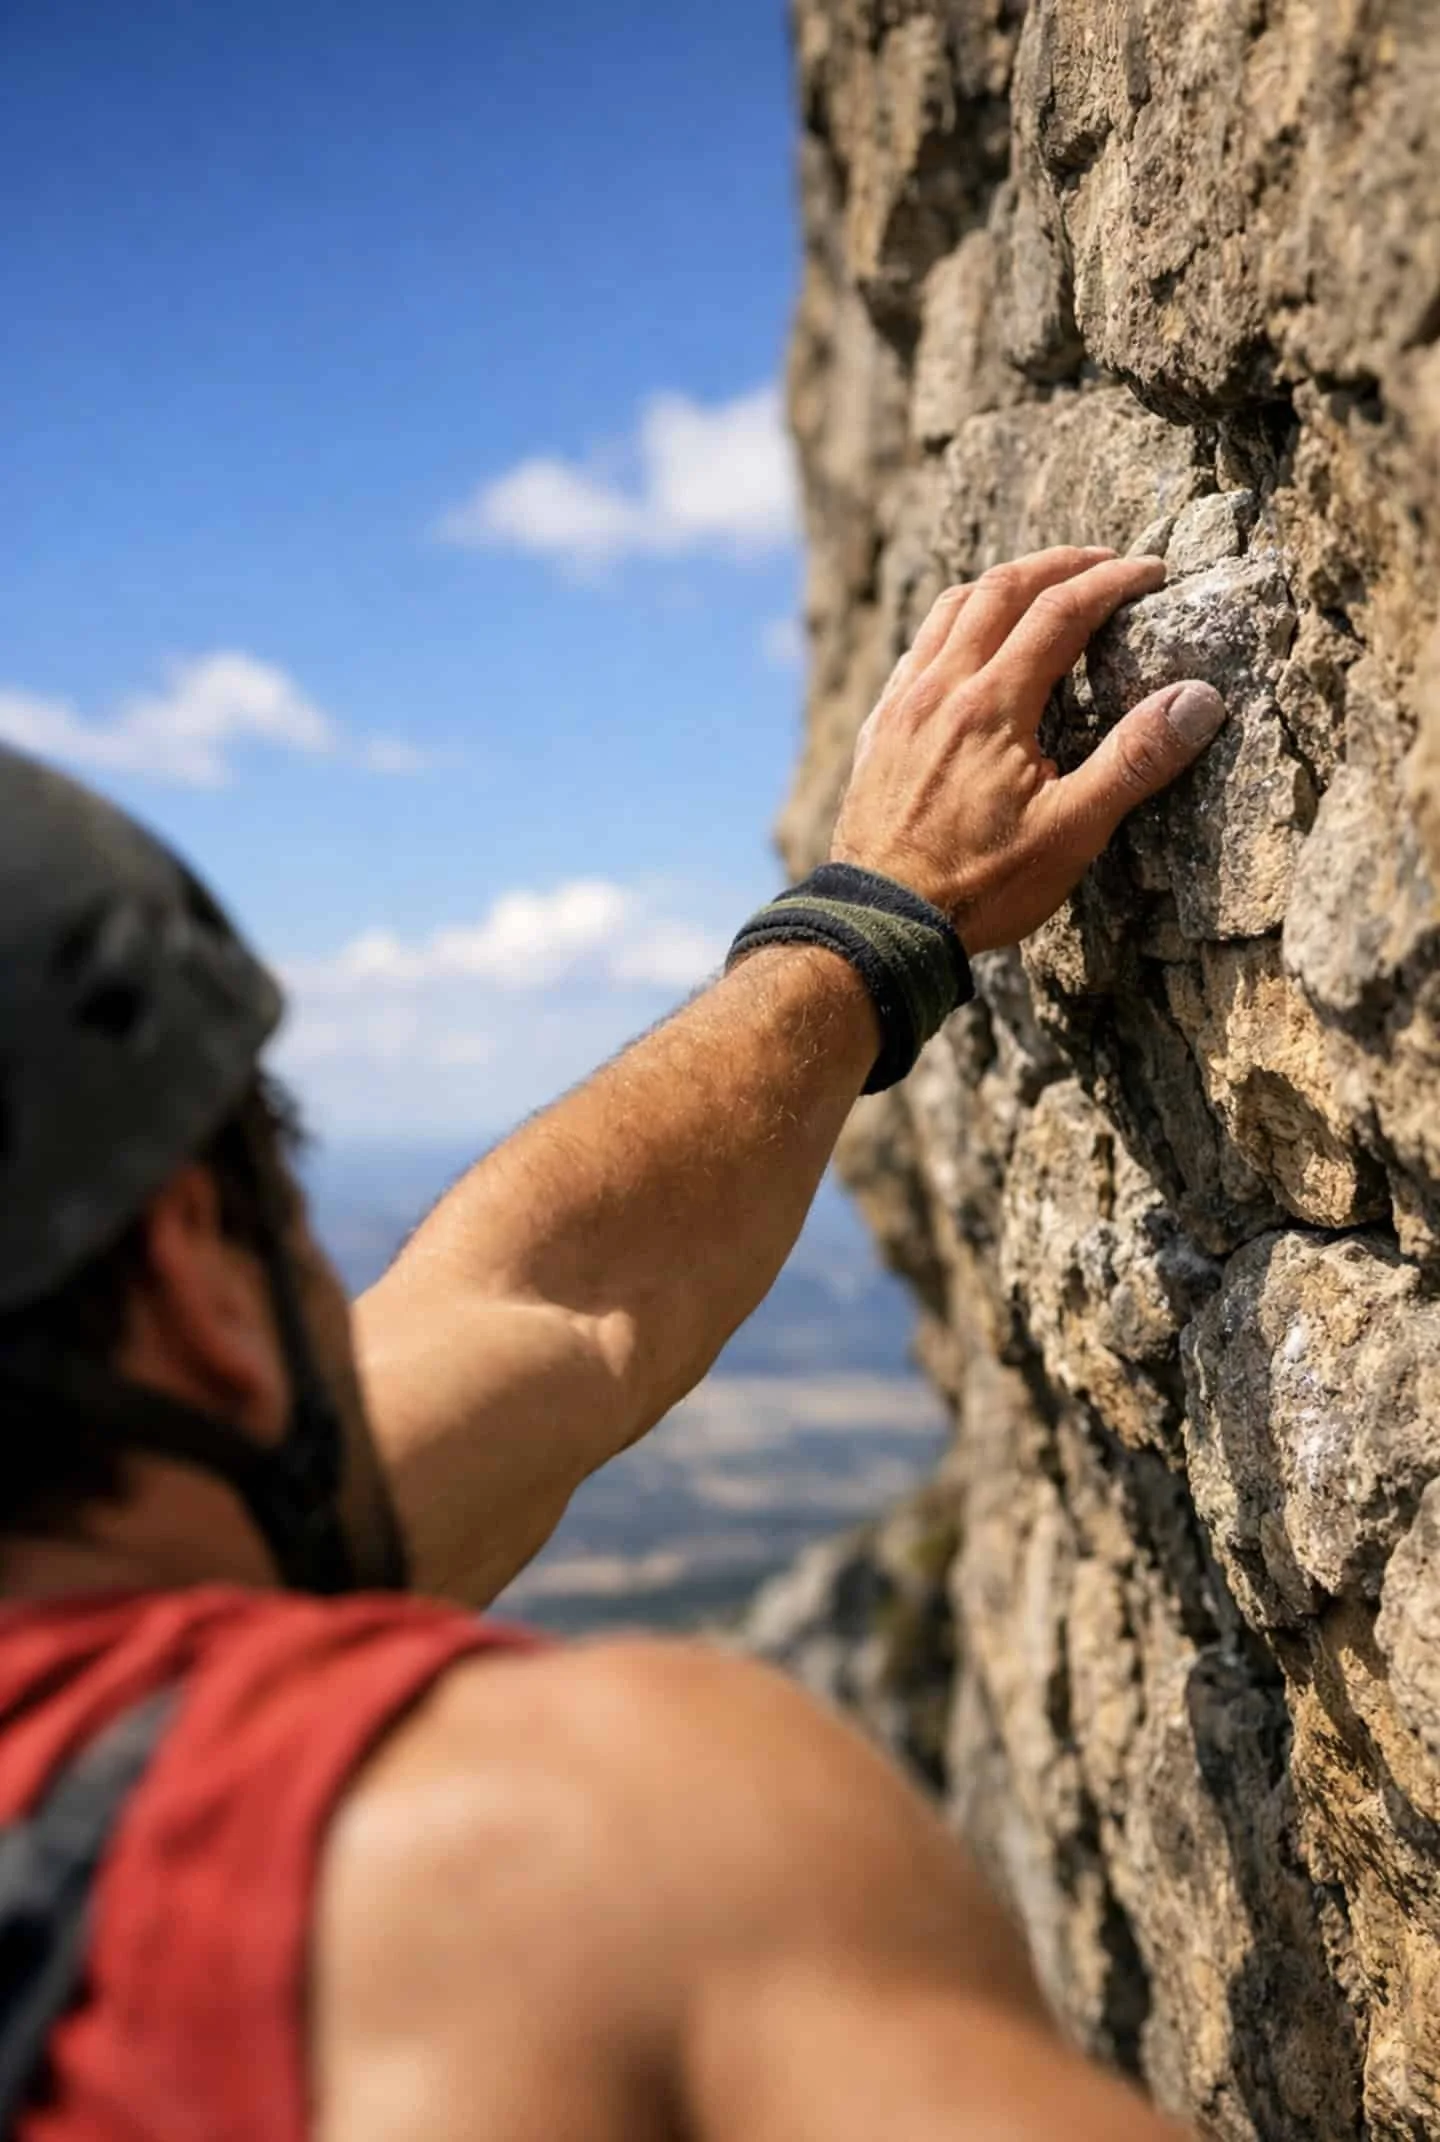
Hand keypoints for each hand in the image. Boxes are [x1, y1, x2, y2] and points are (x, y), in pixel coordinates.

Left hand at [830, 547, 1227, 952]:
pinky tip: (964, 645)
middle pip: (1000, 591)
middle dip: (1056, 565)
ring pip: (949, 612)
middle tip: (1100, 561)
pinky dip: (951, 625)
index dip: (1110, 582)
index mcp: (992, 704)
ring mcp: (902, 707)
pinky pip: (915, 651)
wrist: (881, 924)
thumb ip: (1135, 760)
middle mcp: (941, 689)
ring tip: (1036, 586)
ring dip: (999, 586)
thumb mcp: (1073, 832)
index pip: (1061, 612)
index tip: (1150, 572)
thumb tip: (1198, 699)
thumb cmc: (979, 886)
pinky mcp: (879, 732)